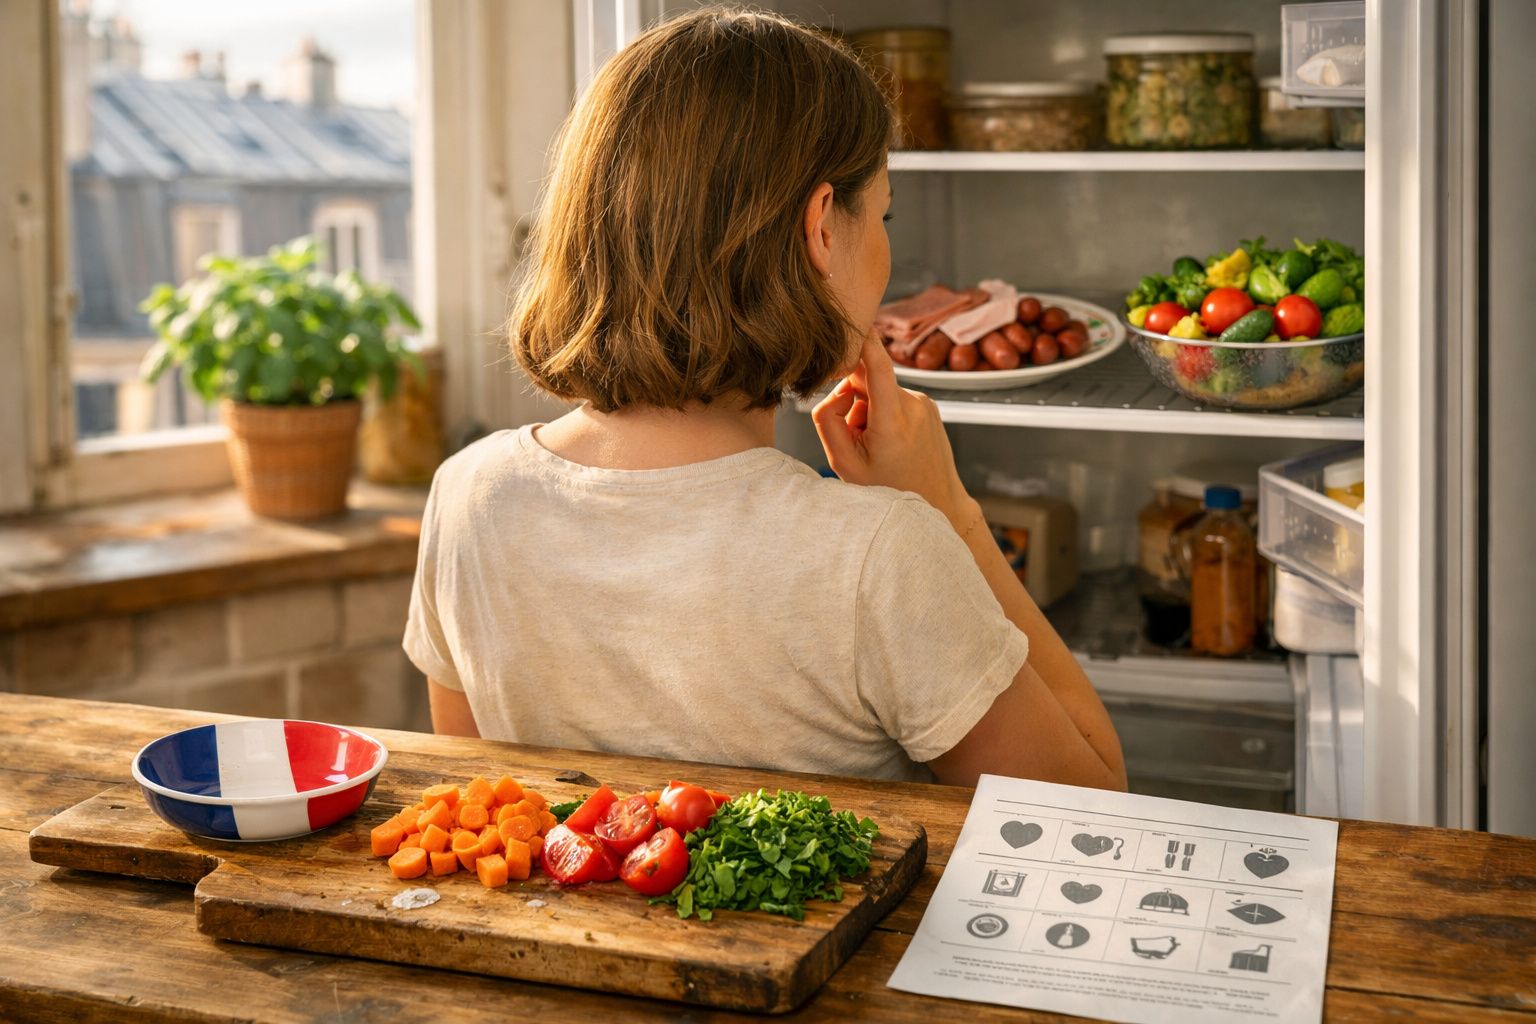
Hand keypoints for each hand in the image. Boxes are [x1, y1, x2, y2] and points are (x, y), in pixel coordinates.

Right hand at [812, 330, 975, 525]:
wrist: (938, 503)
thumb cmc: (890, 490)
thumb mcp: (844, 464)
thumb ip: (829, 420)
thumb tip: (838, 390)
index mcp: (893, 421)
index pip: (876, 365)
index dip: (862, 339)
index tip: (850, 317)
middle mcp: (914, 405)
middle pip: (866, 380)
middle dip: (852, 402)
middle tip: (857, 438)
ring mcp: (925, 403)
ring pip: (879, 390)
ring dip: (868, 411)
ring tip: (877, 445)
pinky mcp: (929, 405)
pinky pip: (893, 398)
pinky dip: (883, 414)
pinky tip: (890, 441)